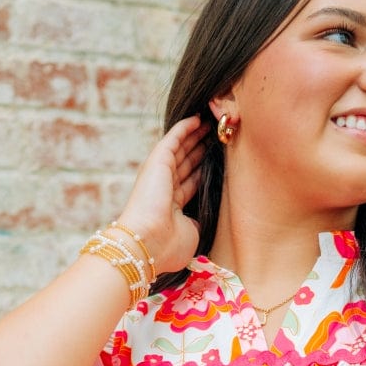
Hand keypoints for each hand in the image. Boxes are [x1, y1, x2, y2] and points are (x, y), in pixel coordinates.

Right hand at [117, 115, 208, 274]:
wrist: (148, 243)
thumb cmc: (168, 246)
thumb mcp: (190, 234)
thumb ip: (197, 222)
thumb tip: (201, 217)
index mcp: (171, 206)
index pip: (189, 182)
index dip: (202, 171)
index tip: (217, 161)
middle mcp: (164, 187)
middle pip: (186, 163)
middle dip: (200, 149)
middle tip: (217, 135)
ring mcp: (160, 173)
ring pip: (181, 148)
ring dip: (196, 135)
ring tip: (211, 124)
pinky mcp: (157, 161)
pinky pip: (174, 138)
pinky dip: (185, 127)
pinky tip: (198, 118)